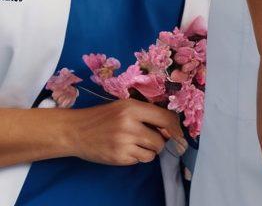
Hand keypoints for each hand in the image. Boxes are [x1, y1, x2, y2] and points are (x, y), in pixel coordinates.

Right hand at [62, 99, 183, 164]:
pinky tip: (126, 149)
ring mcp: (123, 144)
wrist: (77, 131)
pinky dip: (137, 157)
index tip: (178, 133)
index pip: (165, 118)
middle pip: (160, 140)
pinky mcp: (118, 158)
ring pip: (152, 153)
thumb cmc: (103, 116)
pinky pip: (139, 161)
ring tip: (137, 143)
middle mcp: (129, 125)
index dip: (175, 127)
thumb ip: (146, 113)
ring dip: (149, 150)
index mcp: (132, 108)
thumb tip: (169, 127)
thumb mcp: (124, 106)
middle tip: (150, 137)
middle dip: (160, 141)